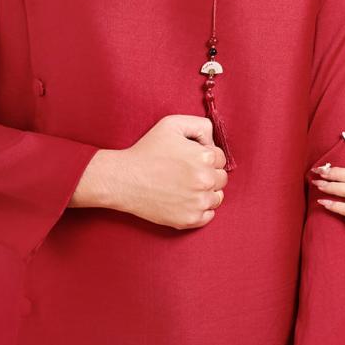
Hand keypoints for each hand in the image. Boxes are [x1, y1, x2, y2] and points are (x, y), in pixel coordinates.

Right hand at [73, 115, 226, 227]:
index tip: (189, 159)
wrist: (123, 180)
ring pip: (217, 198)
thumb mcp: (172, 124)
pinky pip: (208, 216)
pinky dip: (200, 209)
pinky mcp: (189, 219)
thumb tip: (213, 142)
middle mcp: (205, 180)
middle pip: (221, 178)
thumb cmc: (146, 150)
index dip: (205, 157)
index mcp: (204, 157)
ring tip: (184, 187)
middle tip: (186, 173)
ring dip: (206, 192)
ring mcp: (198, 202)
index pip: (221, 159)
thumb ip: (200, 125)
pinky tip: (184, 200)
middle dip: (208, 174)